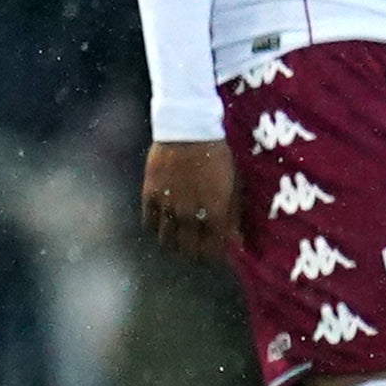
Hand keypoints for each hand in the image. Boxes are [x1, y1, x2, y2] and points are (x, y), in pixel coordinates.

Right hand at [139, 138, 235, 262]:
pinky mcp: (149, 195)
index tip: (214, 254)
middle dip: (194, 253)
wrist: (187, 130)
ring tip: (178, 239)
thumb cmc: (217, 155)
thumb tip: (236, 241)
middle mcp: (190, 214)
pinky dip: (156, 227)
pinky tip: (163, 223)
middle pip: (188, 249)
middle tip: (196, 250)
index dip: (213, 255)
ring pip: (167, 240)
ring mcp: (167, 206)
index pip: (212, 249)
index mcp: (214, 212)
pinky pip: (149, 223)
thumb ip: (234, 214)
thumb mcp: (234, 183)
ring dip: (174, 243)